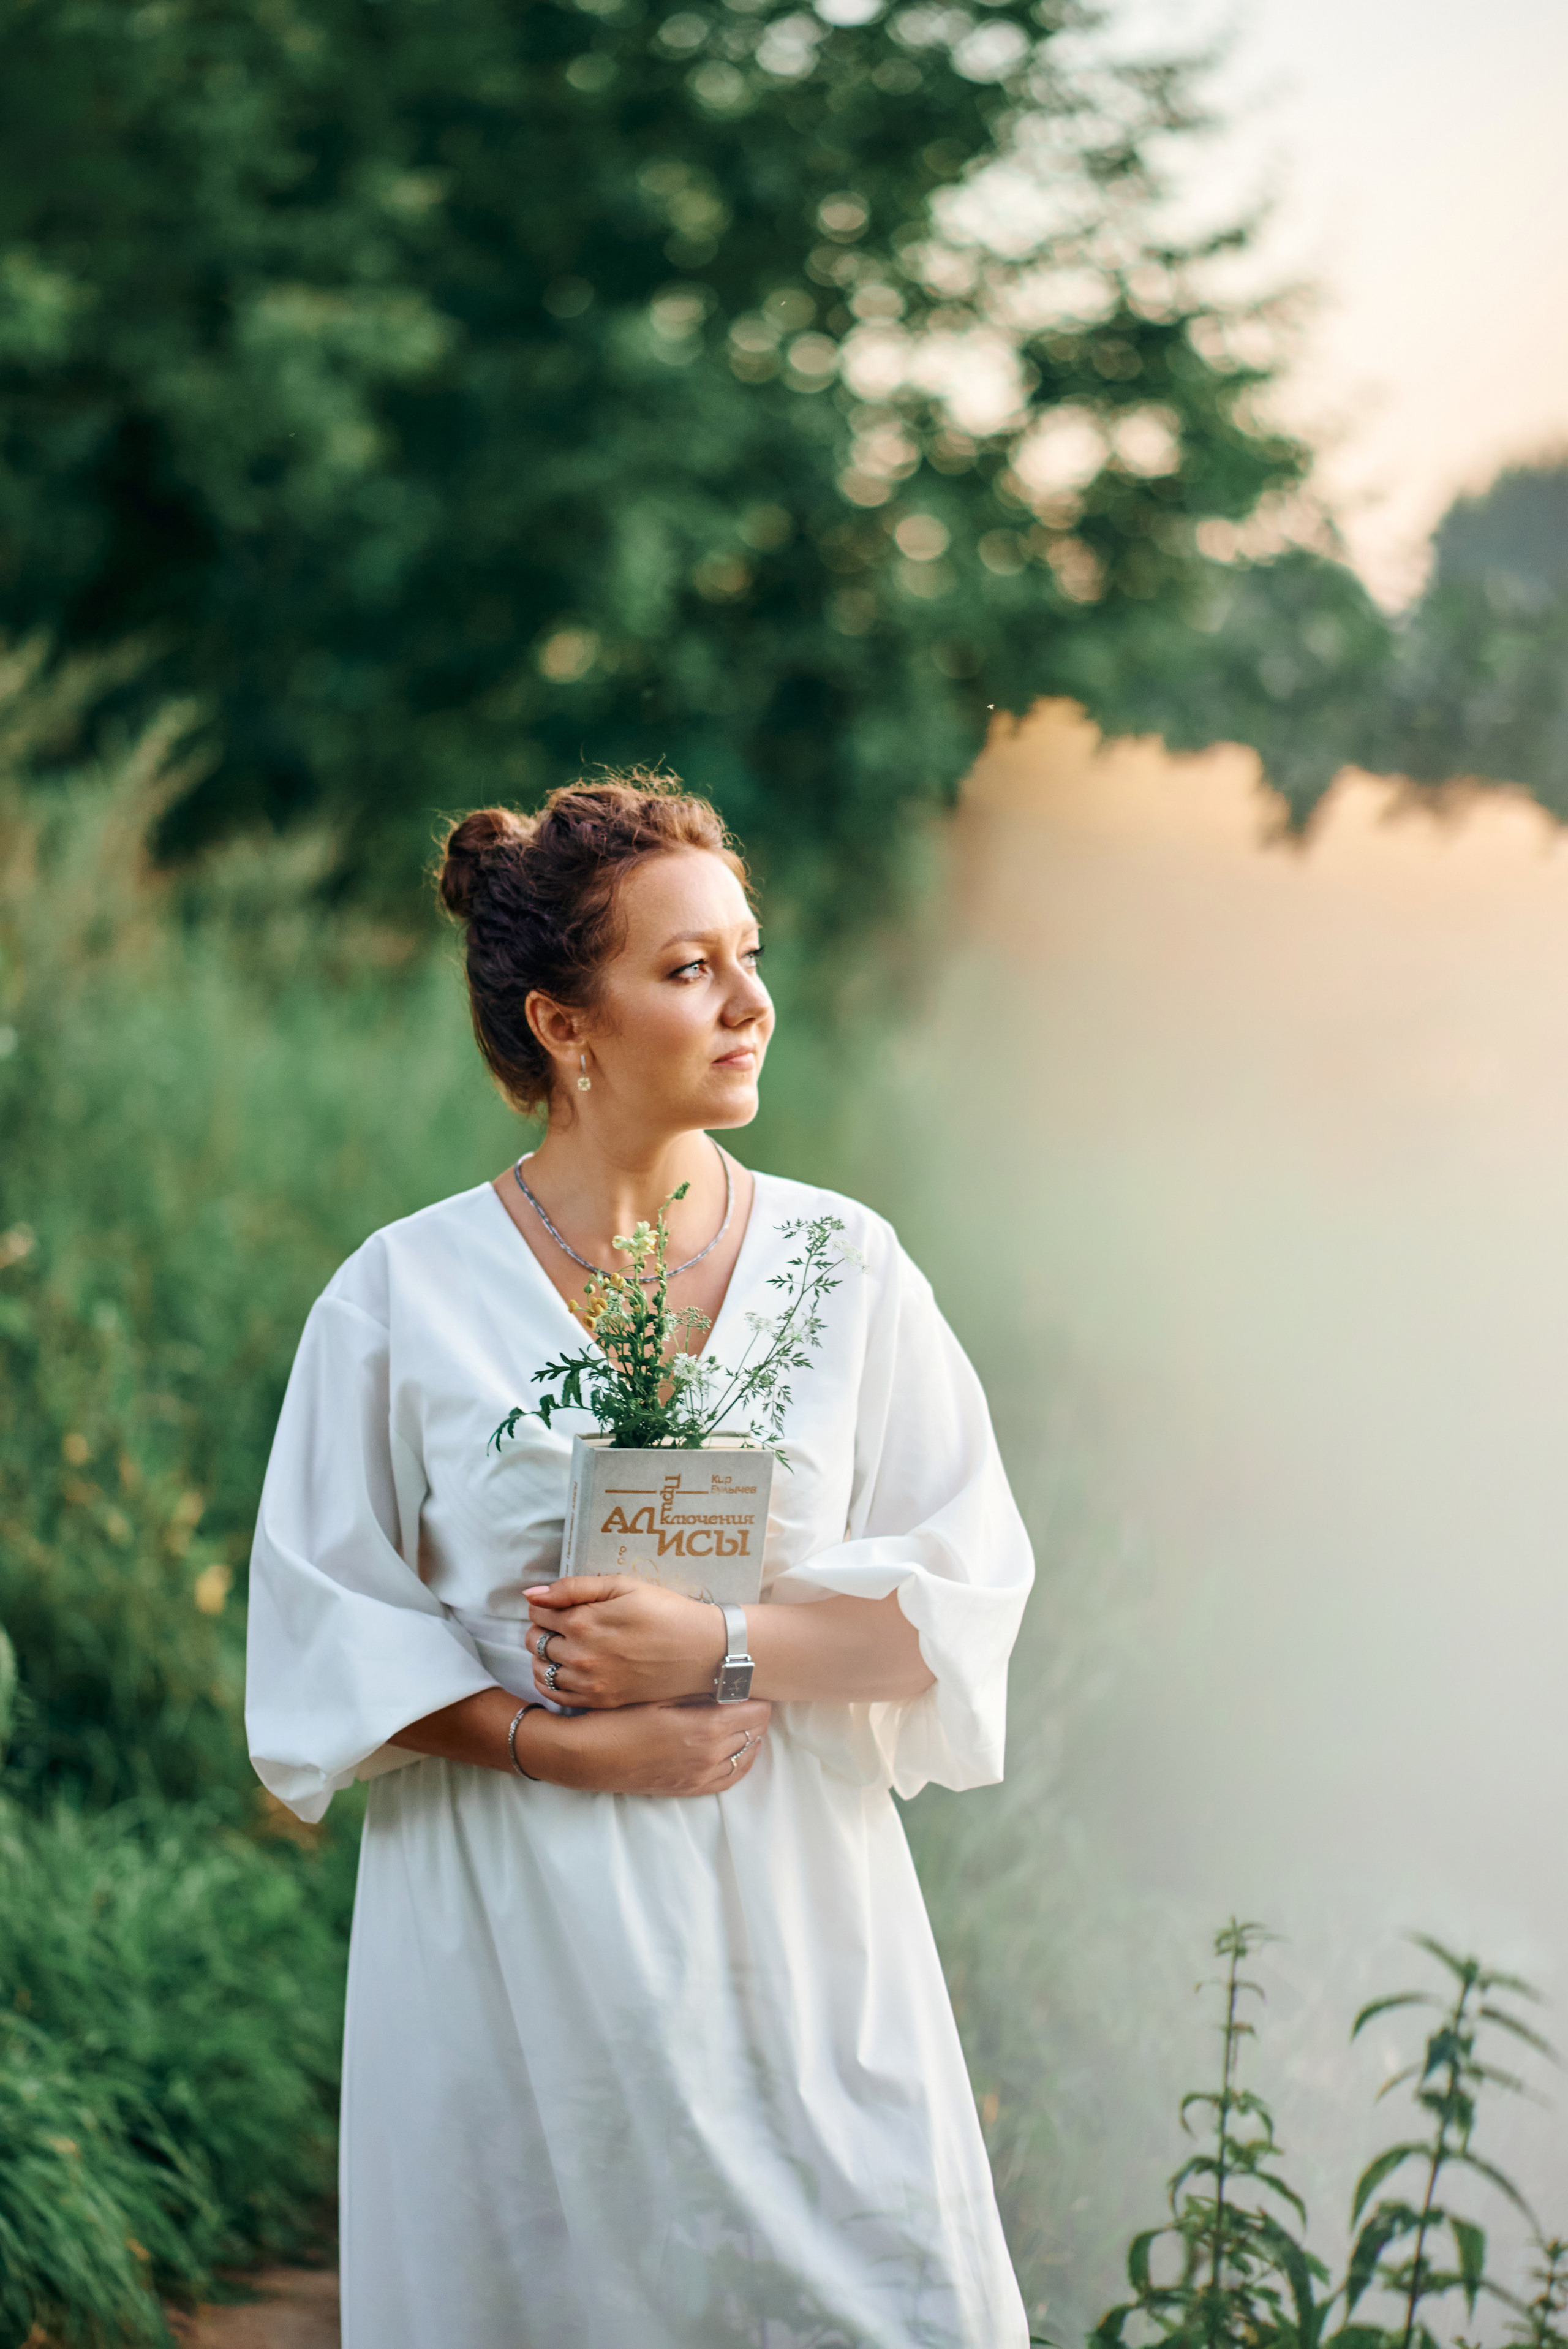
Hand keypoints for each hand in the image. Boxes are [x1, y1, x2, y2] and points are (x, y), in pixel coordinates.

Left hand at [525, 1576, 726, 1707]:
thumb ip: (574, 1587)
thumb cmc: (665, 1611)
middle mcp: (581, 1655)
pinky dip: (550, 1681)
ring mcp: (590, 1682)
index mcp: (584, 1621)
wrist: (702, 1651)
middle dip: (541, 1628)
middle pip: (535, 1640)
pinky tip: (563, 1669)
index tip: (557, 1605)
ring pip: (540, 1669)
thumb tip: (531, 1594)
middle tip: (560, 1623)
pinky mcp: (600, 1700)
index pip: (539, 1612)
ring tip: (561, 1646)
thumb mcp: (624, 1585)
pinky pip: (555, 1695)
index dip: (544, 1605)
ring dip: (542, 1655)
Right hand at [530, 1697, 771, 1796]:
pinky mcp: (689, 1789)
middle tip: (745, 1694)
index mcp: (706, 1728)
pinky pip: (730, 1778)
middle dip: (755, 1711)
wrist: (588, 1757)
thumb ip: (696, 1688)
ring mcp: (701, 1776)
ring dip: (750, 1735)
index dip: (757, 1693)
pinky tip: (737, 1748)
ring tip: (742, 1716)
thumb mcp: (658, 1693)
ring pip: (747, 1755)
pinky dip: (741, 1761)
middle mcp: (710, 1756)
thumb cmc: (618, 1718)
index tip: (749, 1680)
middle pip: (756, 1732)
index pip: (757, 1711)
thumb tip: (728, 1677)